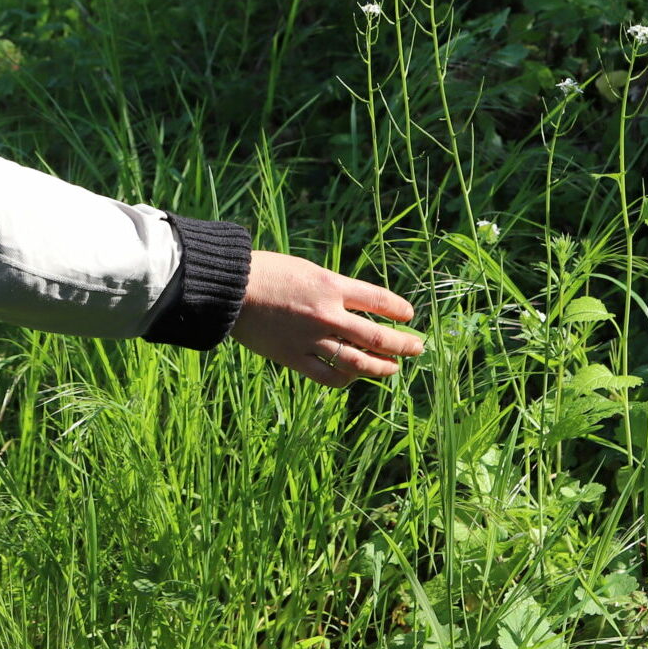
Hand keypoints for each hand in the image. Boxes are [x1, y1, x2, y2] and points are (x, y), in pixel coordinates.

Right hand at [231, 249, 422, 388]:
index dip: (400, 310)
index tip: (409, 315)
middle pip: (378, 337)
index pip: (380, 301)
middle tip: (417, 347)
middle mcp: (327, 315)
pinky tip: (353, 375)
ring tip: (393, 369)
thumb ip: (333, 290)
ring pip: (359, 363)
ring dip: (382, 368)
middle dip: (403, 344)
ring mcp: (312, 339)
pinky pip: (329, 376)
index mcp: (331, 286)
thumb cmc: (266, 272)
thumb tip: (357, 310)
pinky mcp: (294, 358)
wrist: (230, 289)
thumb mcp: (306, 270)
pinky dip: (346, 378)